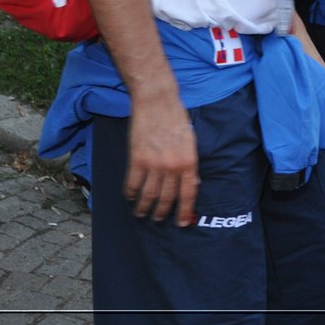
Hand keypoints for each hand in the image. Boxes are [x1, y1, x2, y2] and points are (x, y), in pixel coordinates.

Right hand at [124, 97, 199, 225]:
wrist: (157, 101)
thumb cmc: (176, 118)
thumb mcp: (191, 141)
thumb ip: (191, 163)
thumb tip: (194, 183)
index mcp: (189, 162)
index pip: (188, 193)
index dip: (184, 211)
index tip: (180, 222)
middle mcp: (172, 166)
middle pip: (167, 198)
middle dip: (162, 212)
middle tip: (157, 218)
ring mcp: (153, 164)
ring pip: (148, 195)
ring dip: (144, 207)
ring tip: (142, 213)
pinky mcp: (136, 159)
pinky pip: (132, 184)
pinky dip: (130, 193)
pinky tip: (130, 197)